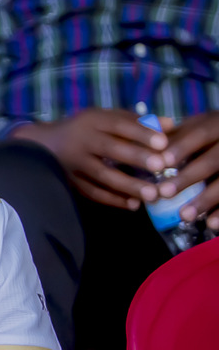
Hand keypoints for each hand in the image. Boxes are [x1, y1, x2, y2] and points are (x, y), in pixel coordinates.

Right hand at [14, 109, 166, 209]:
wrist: (41, 144)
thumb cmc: (83, 129)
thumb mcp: (105, 118)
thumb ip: (136, 122)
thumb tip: (170, 125)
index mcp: (92, 121)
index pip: (118, 124)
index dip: (141, 133)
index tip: (163, 142)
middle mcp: (82, 140)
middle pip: (110, 148)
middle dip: (136, 157)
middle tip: (160, 167)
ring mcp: (74, 163)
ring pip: (102, 175)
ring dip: (128, 185)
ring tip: (152, 195)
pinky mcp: (70, 181)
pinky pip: (92, 192)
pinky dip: (112, 199)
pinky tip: (132, 204)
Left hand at [154, 112, 218, 228]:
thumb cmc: (208, 134)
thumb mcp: (194, 127)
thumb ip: (172, 135)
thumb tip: (138, 144)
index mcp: (216, 125)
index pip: (199, 134)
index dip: (181, 147)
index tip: (161, 162)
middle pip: (213, 160)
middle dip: (188, 177)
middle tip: (164, 192)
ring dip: (206, 200)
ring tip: (184, 215)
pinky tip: (212, 225)